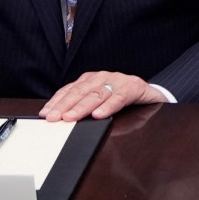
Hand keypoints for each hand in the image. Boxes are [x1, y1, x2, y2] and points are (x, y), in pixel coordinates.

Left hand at [39, 71, 160, 119]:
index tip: (45, 113)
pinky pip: (119, 97)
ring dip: (82, 107)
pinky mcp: (134, 86)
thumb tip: (64, 122)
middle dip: (65, 105)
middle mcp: (103, 77)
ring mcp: (118, 80)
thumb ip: (86, 109)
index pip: (70, 90)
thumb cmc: (124, 100)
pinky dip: (108, 106)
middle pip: (80, 92)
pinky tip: (99, 114)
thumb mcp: (102, 105)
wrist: (153, 95)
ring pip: (97, 94)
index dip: (57, 101)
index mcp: (92, 80)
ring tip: (71, 117)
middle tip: (54, 118)